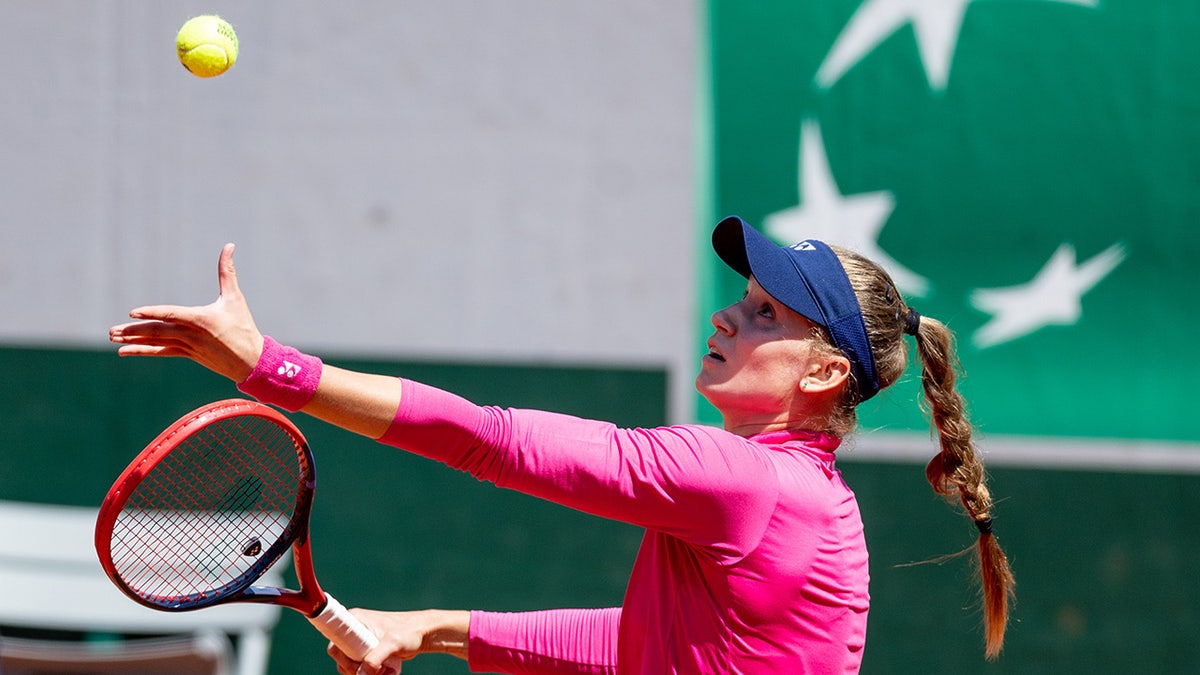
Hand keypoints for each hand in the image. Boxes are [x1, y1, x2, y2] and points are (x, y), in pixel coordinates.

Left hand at [109, 243, 263, 382]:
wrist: (250, 360)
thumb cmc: (243, 326)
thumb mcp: (234, 298)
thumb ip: (227, 272)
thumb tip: (229, 245)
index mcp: (201, 319)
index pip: (171, 315)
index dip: (152, 313)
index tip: (133, 312)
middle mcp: (191, 334)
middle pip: (157, 331)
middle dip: (133, 330)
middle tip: (112, 330)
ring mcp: (187, 346)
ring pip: (156, 342)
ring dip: (134, 340)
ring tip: (113, 338)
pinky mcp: (187, 354)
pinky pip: (161, 351)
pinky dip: (143, 350)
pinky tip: (124, 351)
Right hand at [327, 609, 469, 674]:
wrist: (425, 634)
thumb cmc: (409, 632)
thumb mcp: (392, 643)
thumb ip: (374, 658)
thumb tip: (361, 674)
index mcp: (354, 620)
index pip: (334, 643)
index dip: (342, 658)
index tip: (357, 665)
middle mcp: (354, 630)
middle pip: (341, 659)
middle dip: (357, 669)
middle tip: (374, 671)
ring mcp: (361, 642)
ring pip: (352, 666)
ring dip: (367, 673)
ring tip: (386, 670)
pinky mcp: (369, 651)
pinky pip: (363, 668)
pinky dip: (373, 674)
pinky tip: (388, 671)